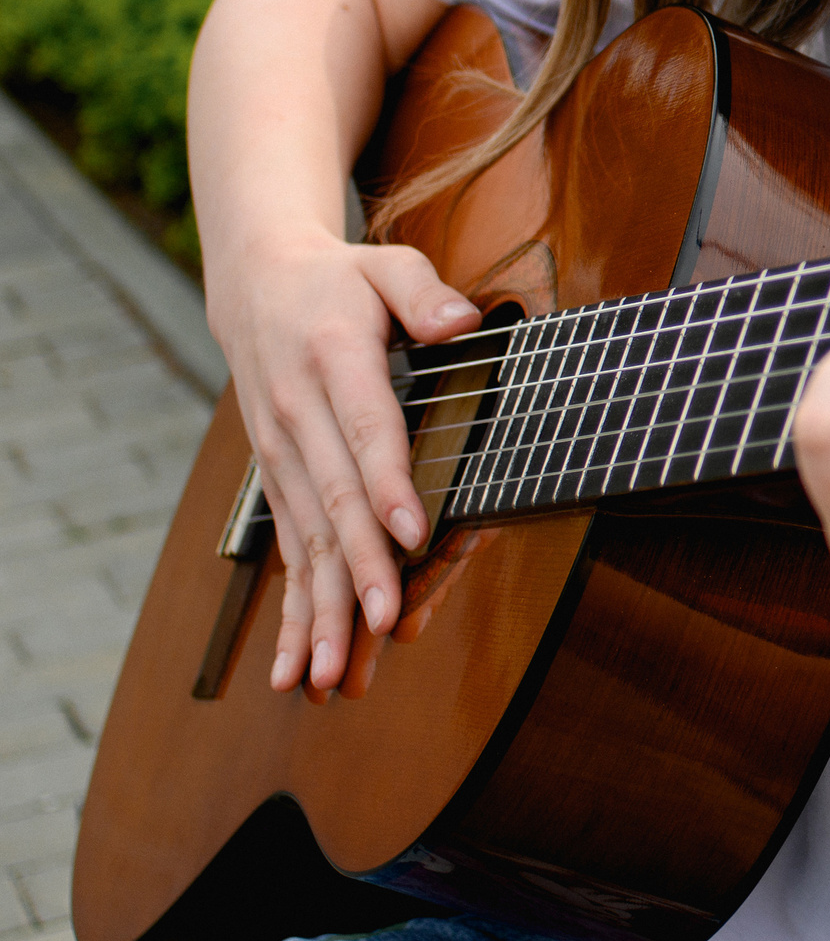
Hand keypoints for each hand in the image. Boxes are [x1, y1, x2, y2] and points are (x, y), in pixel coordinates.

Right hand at [205, 224, 480, 696]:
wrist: (257, 286)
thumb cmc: (339, 279)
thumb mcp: (385, 265)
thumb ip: (424, 291)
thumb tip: (460, 320)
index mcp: (332, 361)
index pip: (366, 430)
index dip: (387, 485)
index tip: (413, 535)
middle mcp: (298, 416)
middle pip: (332, 502)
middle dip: (358, 571)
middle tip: (381, 628)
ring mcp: (280, 454)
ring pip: (303, 543)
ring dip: (320, 612)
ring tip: (332, 675)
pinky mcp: (277, 480)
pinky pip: (288, 553)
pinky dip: (294, 612)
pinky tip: (298, 668)